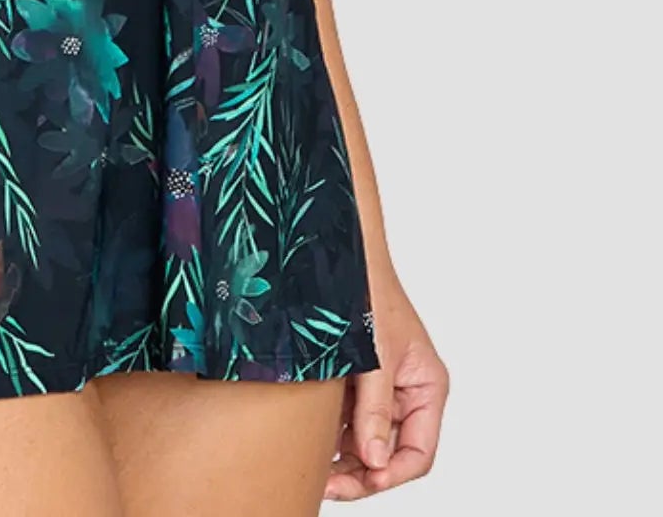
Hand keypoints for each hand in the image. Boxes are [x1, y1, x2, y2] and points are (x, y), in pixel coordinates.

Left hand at [326, 270, 448, 497]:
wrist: (337, 250)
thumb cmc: (365, 290)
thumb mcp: (373, 355)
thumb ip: (374, 410)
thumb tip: (374, 462)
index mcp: (426, 387)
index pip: (418, 453)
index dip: (390, 474)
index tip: (361, 481)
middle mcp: (406, 391)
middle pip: (391, 453)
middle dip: (362, 473)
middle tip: (327, 486)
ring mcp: (380, 386)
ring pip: (367, 440)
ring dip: (344, 457)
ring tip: (315, 469)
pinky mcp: (355, 379)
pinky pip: (348, 418)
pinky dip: (333, 434)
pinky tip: (311, 442)